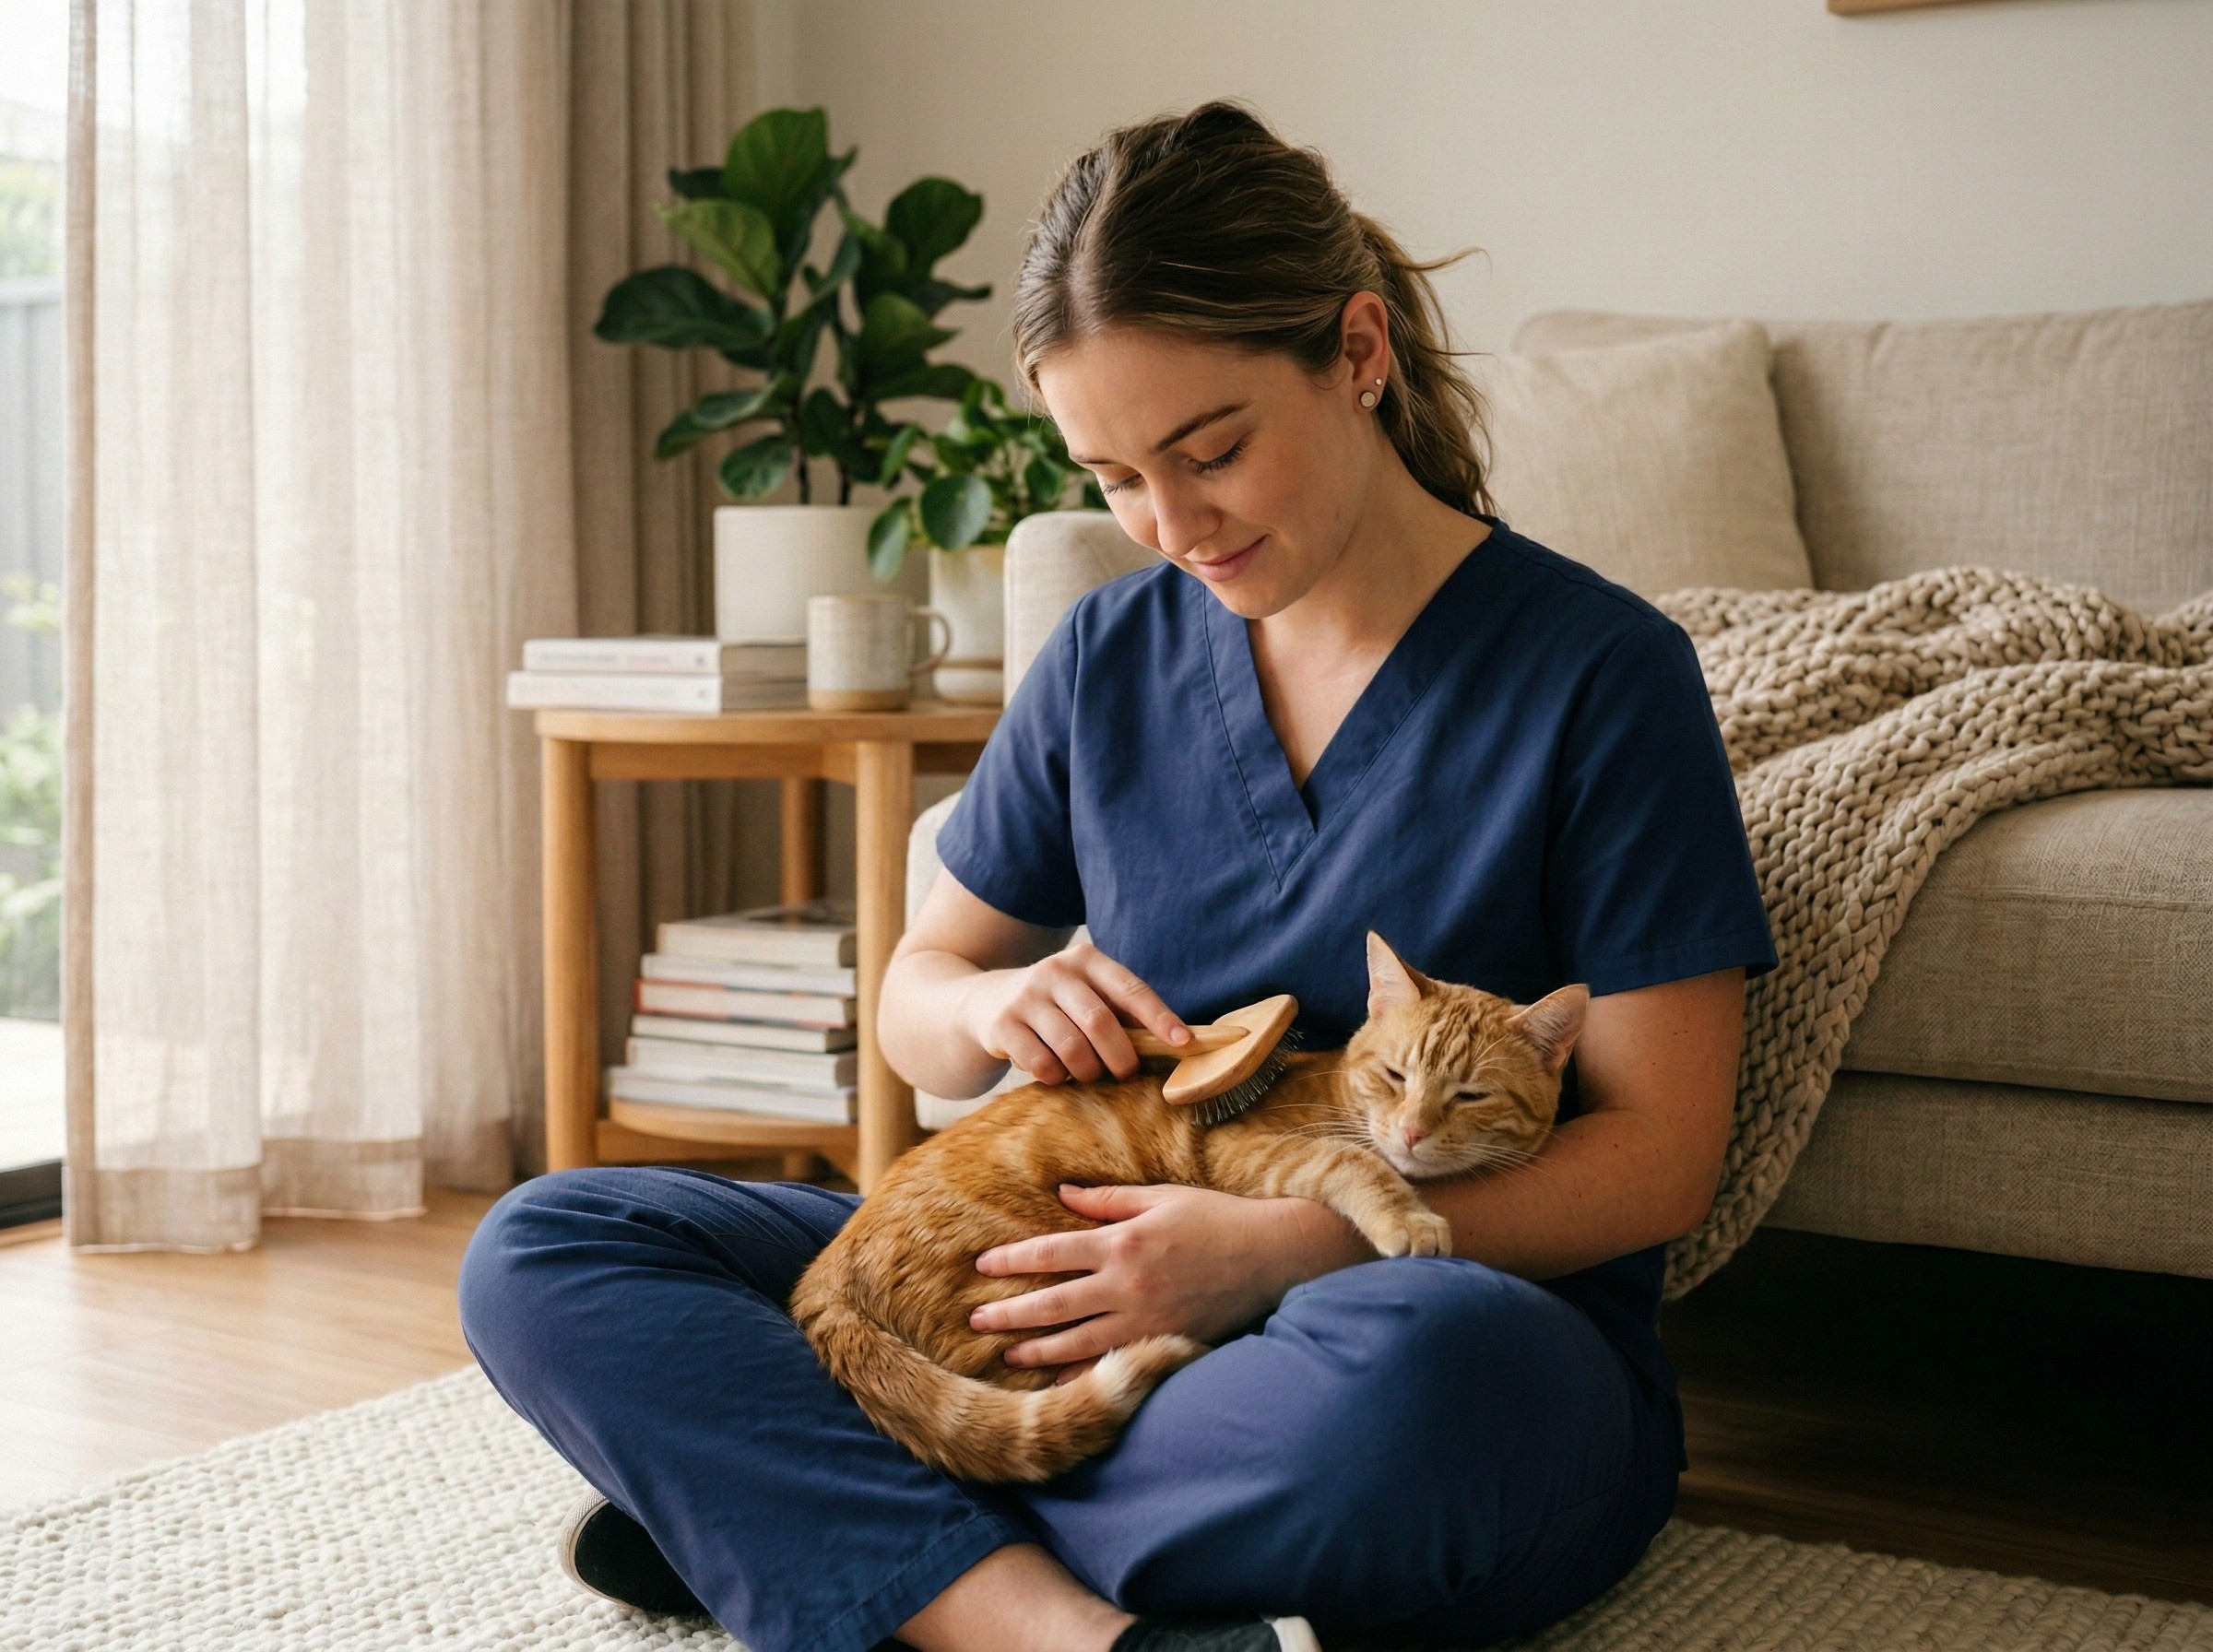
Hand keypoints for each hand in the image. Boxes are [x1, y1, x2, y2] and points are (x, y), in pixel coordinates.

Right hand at [956, 939, 1192, 1084]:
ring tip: (1089, 1074)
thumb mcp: (1087, 995)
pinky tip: (1056, 1072)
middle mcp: (1055, 971)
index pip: (1131, 989)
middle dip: (1120, 1057)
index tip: (1183, 1043)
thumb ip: (1124, 1013)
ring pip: (1071, 1047)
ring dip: (1088, 1071)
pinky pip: (1042, 1064)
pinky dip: (1056, 1077)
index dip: (1160, 1018)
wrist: (983, 1003)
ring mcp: (1026, 996)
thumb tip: (1180, 1043)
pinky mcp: (1002, 1024)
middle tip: (1126, 1074)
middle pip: (1100, 1023)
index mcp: (1086, 960)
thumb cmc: (1055, 1006)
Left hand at [970, 1183, 1375, 1377]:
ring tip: (1009, 1356)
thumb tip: (1063, 1194)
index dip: (1013, 1260)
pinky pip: (1115, 1366)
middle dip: (1011, 1314)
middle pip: (1054, 1304)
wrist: (1272, 1257)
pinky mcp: (1164, 1344)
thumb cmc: (1217, 1219)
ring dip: (1038, 1351)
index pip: (1052, 1252)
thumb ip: (1108, 1200)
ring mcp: (1145, 1321)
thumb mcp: (1161, 1197)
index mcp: (1123, 1242)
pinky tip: (1060, 1384)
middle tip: (976, 1323)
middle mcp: (1127, 1285)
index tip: (982, 1267)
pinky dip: (1084, 1376)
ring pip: (1078, 1344)